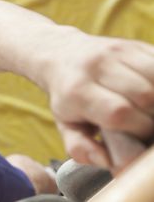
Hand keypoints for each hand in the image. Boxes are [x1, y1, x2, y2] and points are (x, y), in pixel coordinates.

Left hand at [42, 30, 153, 170]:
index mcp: (77, 90)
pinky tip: (153, 96)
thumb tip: (105, 161)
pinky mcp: (134, 45)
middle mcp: (97, 66)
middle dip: (153, 118)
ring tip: (151, 112)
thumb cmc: (67, 96)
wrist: (61, 54)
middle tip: (148, 126)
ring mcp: (117, 52)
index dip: (137, 129)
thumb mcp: (65, 124)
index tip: (139, 138)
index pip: (119, 112)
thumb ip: (80, 147)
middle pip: (144, 95)